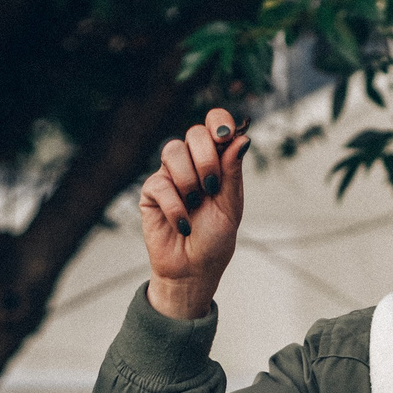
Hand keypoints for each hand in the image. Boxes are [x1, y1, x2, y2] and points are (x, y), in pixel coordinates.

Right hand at [137, 105, 250, 319]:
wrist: (193, 270)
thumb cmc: (215, 240)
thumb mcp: (231, 207)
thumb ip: (233, 173)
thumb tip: (242, 139)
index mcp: (215, 161)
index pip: (214, 126)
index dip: (219, 122)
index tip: (226, 135)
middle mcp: (191, 163)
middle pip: (194, 134)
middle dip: (206, 158)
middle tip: (212, 186)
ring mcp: (170, 175)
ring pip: (172, 151)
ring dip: (189, 180)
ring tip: (196, 205)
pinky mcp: (151, 193)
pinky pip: (160, 184)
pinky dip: (175, 206)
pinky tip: (183, 224)